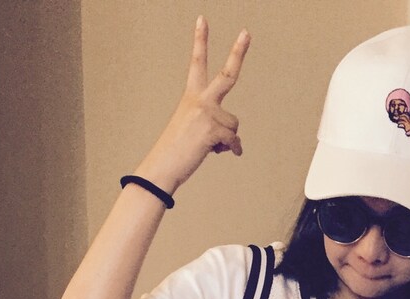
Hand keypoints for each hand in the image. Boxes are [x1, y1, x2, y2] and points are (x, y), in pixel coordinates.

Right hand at [137, 16, 250, 194]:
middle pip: (226, 75)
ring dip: (227, 138)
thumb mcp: (192, 130)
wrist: (162, 168)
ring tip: (209, 146)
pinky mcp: (213, 129)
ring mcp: (207, 113)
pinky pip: (234, 140)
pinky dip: (231, 149)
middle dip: (238, 53)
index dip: (200, 40)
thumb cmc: (175, 152)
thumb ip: (212, 124)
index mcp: (191, 96)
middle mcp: (199, 100)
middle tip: (246, 33)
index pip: (197, 63)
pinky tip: (218, 153)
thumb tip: (232, 139)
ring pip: (233, 124)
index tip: (202, 19)